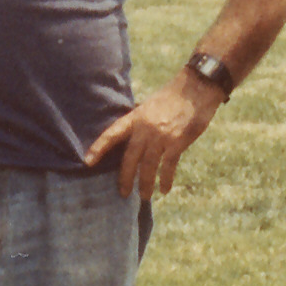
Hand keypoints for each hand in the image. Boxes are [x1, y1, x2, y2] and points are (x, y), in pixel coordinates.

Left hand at [84, 72, 222, 198]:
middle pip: (130, 158)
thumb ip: (141, 121)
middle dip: (125, 178)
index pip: (112, 134)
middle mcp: (145, 129)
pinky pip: (168, 166)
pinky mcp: (177, 143)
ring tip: (144, 196)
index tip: (87, 162)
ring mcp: (161, 137)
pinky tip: (165, 189)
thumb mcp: (150, 105)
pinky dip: (166, 180)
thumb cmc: (174, 96)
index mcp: (136, 117)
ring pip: (148, 167)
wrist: (197, 88)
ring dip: (146, 184)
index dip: (99, 148)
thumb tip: (134, 136)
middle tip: (123, 193)